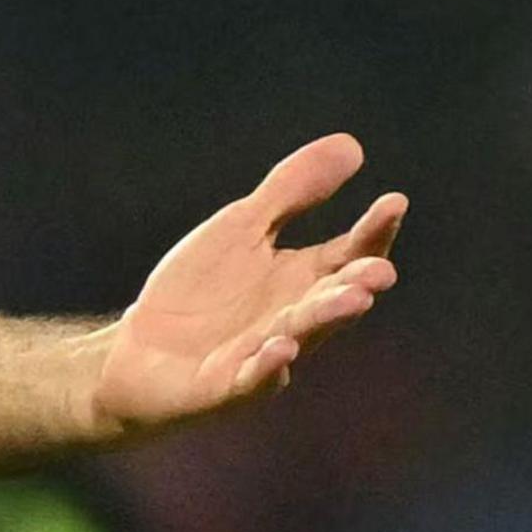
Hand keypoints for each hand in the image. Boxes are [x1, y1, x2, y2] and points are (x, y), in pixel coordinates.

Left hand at [92, 134, 406, 433]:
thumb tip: (353, 145)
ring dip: (325, 319)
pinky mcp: (226, 386)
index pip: (351, 252)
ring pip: (302, 336)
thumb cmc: (199, 289)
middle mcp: (295, 318)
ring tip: (352, 298)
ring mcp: (264, 354)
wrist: (138, 350)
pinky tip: (281, 349)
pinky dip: (268, 367)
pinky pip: (252, 379)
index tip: (394, 201)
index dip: (374, 230)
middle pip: (334, 299)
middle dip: (357, 285)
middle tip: (380, 270)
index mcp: (304, 278)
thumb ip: (292, 192)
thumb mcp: (242, 228)